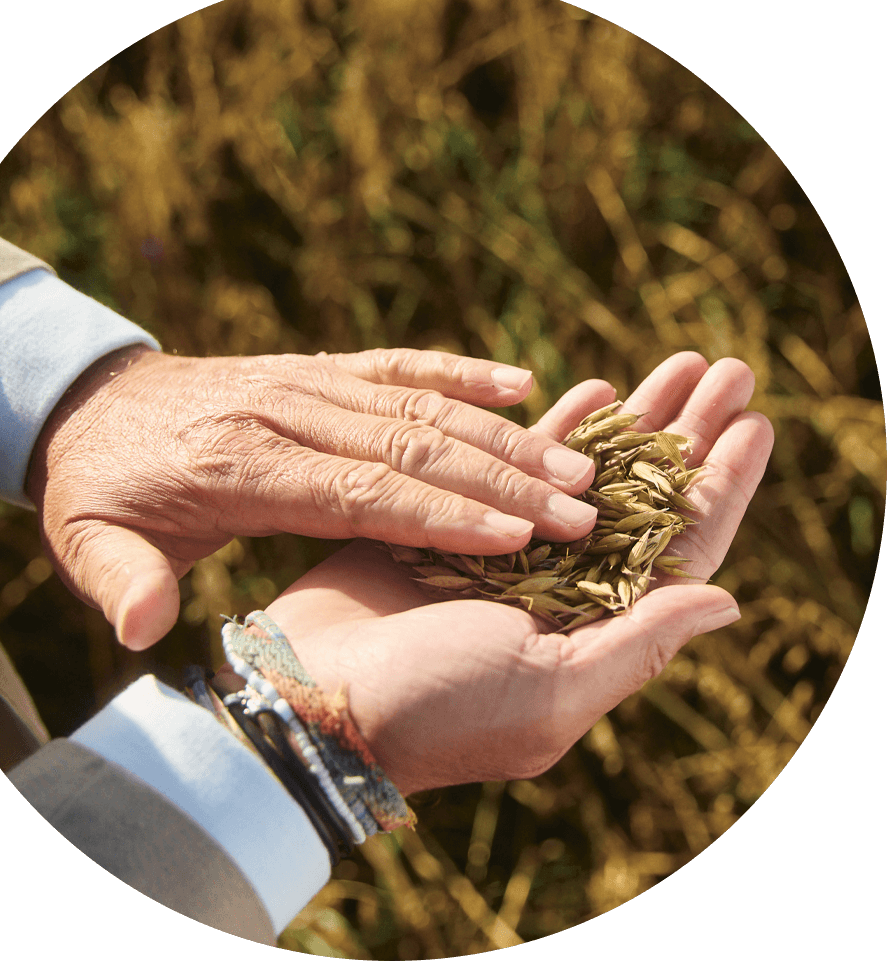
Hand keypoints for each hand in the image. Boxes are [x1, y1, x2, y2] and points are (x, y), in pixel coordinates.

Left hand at [25, 347, 598, 649]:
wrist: (87, 404)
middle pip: (411, 444)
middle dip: (502, 478)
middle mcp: (287, 412)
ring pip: (420, 404)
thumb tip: (142, 629)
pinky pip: (399, 364)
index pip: (360, 491)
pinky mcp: (318, 367)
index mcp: (241, 465)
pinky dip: (460, 372)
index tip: (518, 538)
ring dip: (502, 434)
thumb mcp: (87, 541)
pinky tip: (519, 383)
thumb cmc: (101, 489)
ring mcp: (307, 380)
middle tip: (582, 506)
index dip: (441, 515)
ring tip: (576, 462)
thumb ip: (120, 582)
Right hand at [243, 352, 773, 795]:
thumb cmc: (435, 708)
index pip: (679, 548)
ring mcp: (508, 552)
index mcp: (594, 629)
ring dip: (635, 421)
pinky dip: (558, 428)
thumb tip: (728, 601)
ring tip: (674, 364)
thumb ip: (636, 646)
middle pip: (644, 500)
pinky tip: (593, 389)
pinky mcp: (453, 520)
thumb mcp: (549, 691)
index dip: (723, 484)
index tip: (756, 422)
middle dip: (688, 434)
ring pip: (588, 473)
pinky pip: (519, 465)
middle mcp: (561, 588)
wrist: (317, 698)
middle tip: (728, 370)